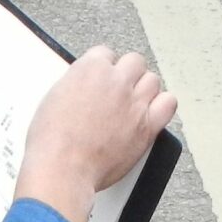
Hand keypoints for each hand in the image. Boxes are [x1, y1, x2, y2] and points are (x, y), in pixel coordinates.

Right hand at [14, 48, 176, 221]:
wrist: (64, 168)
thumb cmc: (52, 140)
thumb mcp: (54, 98)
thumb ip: (76, 85)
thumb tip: (84, 88)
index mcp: (90, 68)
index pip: (106, 54)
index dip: (105, 68)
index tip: (103, 79)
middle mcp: (116, 81)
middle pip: (134, 63)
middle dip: (127, 74)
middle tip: (120, 90)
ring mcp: (134, 102)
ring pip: (153, 80)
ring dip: (144, 89)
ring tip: (135, 102)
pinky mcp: (147, 126)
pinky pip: (168, 103)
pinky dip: (163, 105)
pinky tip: (153, 112)